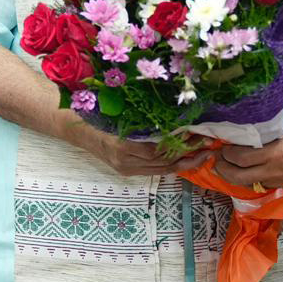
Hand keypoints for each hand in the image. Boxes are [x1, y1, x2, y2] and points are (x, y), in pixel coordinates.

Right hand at [74, 123, 211, 177]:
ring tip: (203, 152)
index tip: (194, 131)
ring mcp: (125, 168)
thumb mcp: (120, 111)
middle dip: (188, 154)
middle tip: (207, 142)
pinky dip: (171, 164)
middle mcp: (124, 161)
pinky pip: (154, 170)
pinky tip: (186, 158)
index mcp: (122, 146)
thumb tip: (176, 116)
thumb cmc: (98, 114)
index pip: (157, 151)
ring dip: (184, 161)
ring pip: (161, 169)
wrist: (75, 127)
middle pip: (162, 162)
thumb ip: (145, 119)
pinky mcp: (126, 170)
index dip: (178, 143)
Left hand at [215, 107, 282, 188]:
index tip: (220, 142)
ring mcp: (280, 181)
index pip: (240, 158)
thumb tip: (267, 101)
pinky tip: (251, 169)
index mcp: (276, 155)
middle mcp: (274, 171)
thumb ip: (281, 112)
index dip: (226, 152)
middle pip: (238, 177)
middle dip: (223, 168)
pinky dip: (251, 178)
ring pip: (248, 184)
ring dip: (235, 176)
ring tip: (228, 165)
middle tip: (217, 158)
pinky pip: (262, 184)